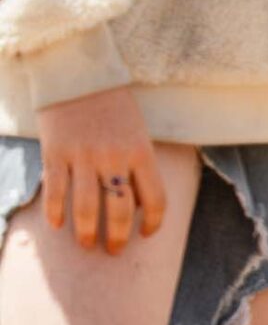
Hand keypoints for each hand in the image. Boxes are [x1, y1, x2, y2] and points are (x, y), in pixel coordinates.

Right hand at [37, 87, 167, 253]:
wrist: (77, 74)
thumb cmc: (112, 106)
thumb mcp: (137, 133)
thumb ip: (138, 166)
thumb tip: (134, 205)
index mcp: (142, 153)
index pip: (155, 200)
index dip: (153, 223)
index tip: (146, 234)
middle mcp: (114, 158)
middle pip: (119, 211)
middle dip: (117, 237)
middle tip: (113, 250)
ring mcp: (83, 156)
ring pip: (86, 207)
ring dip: (86, 232)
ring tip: (87, 244)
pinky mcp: (55, 152)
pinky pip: (56, 190)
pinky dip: (56, 212)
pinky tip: (57, 225)